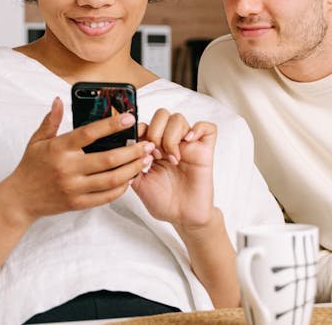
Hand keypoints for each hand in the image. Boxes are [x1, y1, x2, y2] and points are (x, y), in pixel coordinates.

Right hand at [0, 97, 153, 222]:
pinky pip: (106, 197)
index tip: (130, 118)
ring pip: (112, 179)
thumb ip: (51, 120)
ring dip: (133, 169)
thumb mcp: (37, 141)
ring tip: (145, 160)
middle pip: (108, 158)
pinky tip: (130, 178)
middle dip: (133, 151)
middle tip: (148, 144)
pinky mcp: (77, 203)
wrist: (18, 200)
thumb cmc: (31, 167)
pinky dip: (122, 188)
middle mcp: (68, 168)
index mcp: (59, 148)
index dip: (112, 125)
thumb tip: (59, 100)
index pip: (89, 133)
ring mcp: (73, 187)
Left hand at [131, 108, 216, 227]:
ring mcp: (188, 145)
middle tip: (156, 154)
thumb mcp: (138, 183)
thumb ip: (130, 165)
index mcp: (154, 148)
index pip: (146, 123)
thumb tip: (123, 148)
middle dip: (155, 131)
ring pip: (179, 118)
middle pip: (162, 115)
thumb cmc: (163, 202)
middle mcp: (171, 142)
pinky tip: (188, 144)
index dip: (140, 132)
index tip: (140, 152)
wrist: (182, 216)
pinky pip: (208, 127)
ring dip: (171, 136)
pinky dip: (197, 129)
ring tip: (172, 158)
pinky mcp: (205, 150)